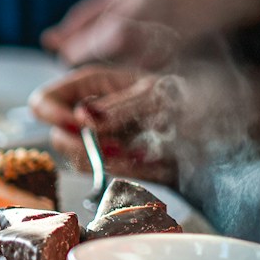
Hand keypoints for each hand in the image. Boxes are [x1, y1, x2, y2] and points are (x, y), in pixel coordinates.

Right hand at [29, 65, 182, 182]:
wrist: (214, 130)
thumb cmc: (190, 99)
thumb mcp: (157, 95)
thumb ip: (120, 106)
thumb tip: (83, 117)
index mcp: (92, 85)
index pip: (45, 101)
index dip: (52, 114)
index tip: (78, 126)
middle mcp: (89, 113)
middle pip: (57, 136)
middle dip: (83, 146)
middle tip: (116, 147)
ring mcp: (98, 140)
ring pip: (76, 160)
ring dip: (105, 161)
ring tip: (139, 152)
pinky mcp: (111, 162)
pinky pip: (100, 174)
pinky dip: (120, 170)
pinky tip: (144, 160)